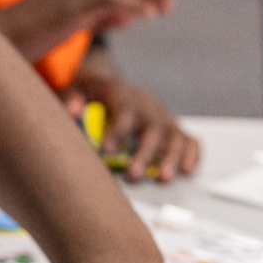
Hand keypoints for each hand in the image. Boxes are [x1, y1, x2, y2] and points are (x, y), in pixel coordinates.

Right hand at [0, 0, 171, 60]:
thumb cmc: (30, 33)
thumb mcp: (70, 21)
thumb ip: (99, 16)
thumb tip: (129, 16)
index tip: (160, 5)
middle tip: (170, 6)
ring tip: (164, 10)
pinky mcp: (69, 9)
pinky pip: (109, 0)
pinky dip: (132, 6)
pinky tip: (145, 17)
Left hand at [63, 75, 199, 183]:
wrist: (108, 83)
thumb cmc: (90, 91)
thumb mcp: (75, 88)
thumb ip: (71, 99)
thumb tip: (72, 112)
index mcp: (123, 94)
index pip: (124, 110)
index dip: (118, 130)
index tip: (107, 150)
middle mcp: (148, 105)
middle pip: (153, 128)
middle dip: (145, 154)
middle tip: (134, 175)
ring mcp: (164, 116)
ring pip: (174, 137)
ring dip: (171, 159)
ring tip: (162, 179)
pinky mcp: (173, 127)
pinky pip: (189, 140)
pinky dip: (192, 155)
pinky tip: (186, 172)